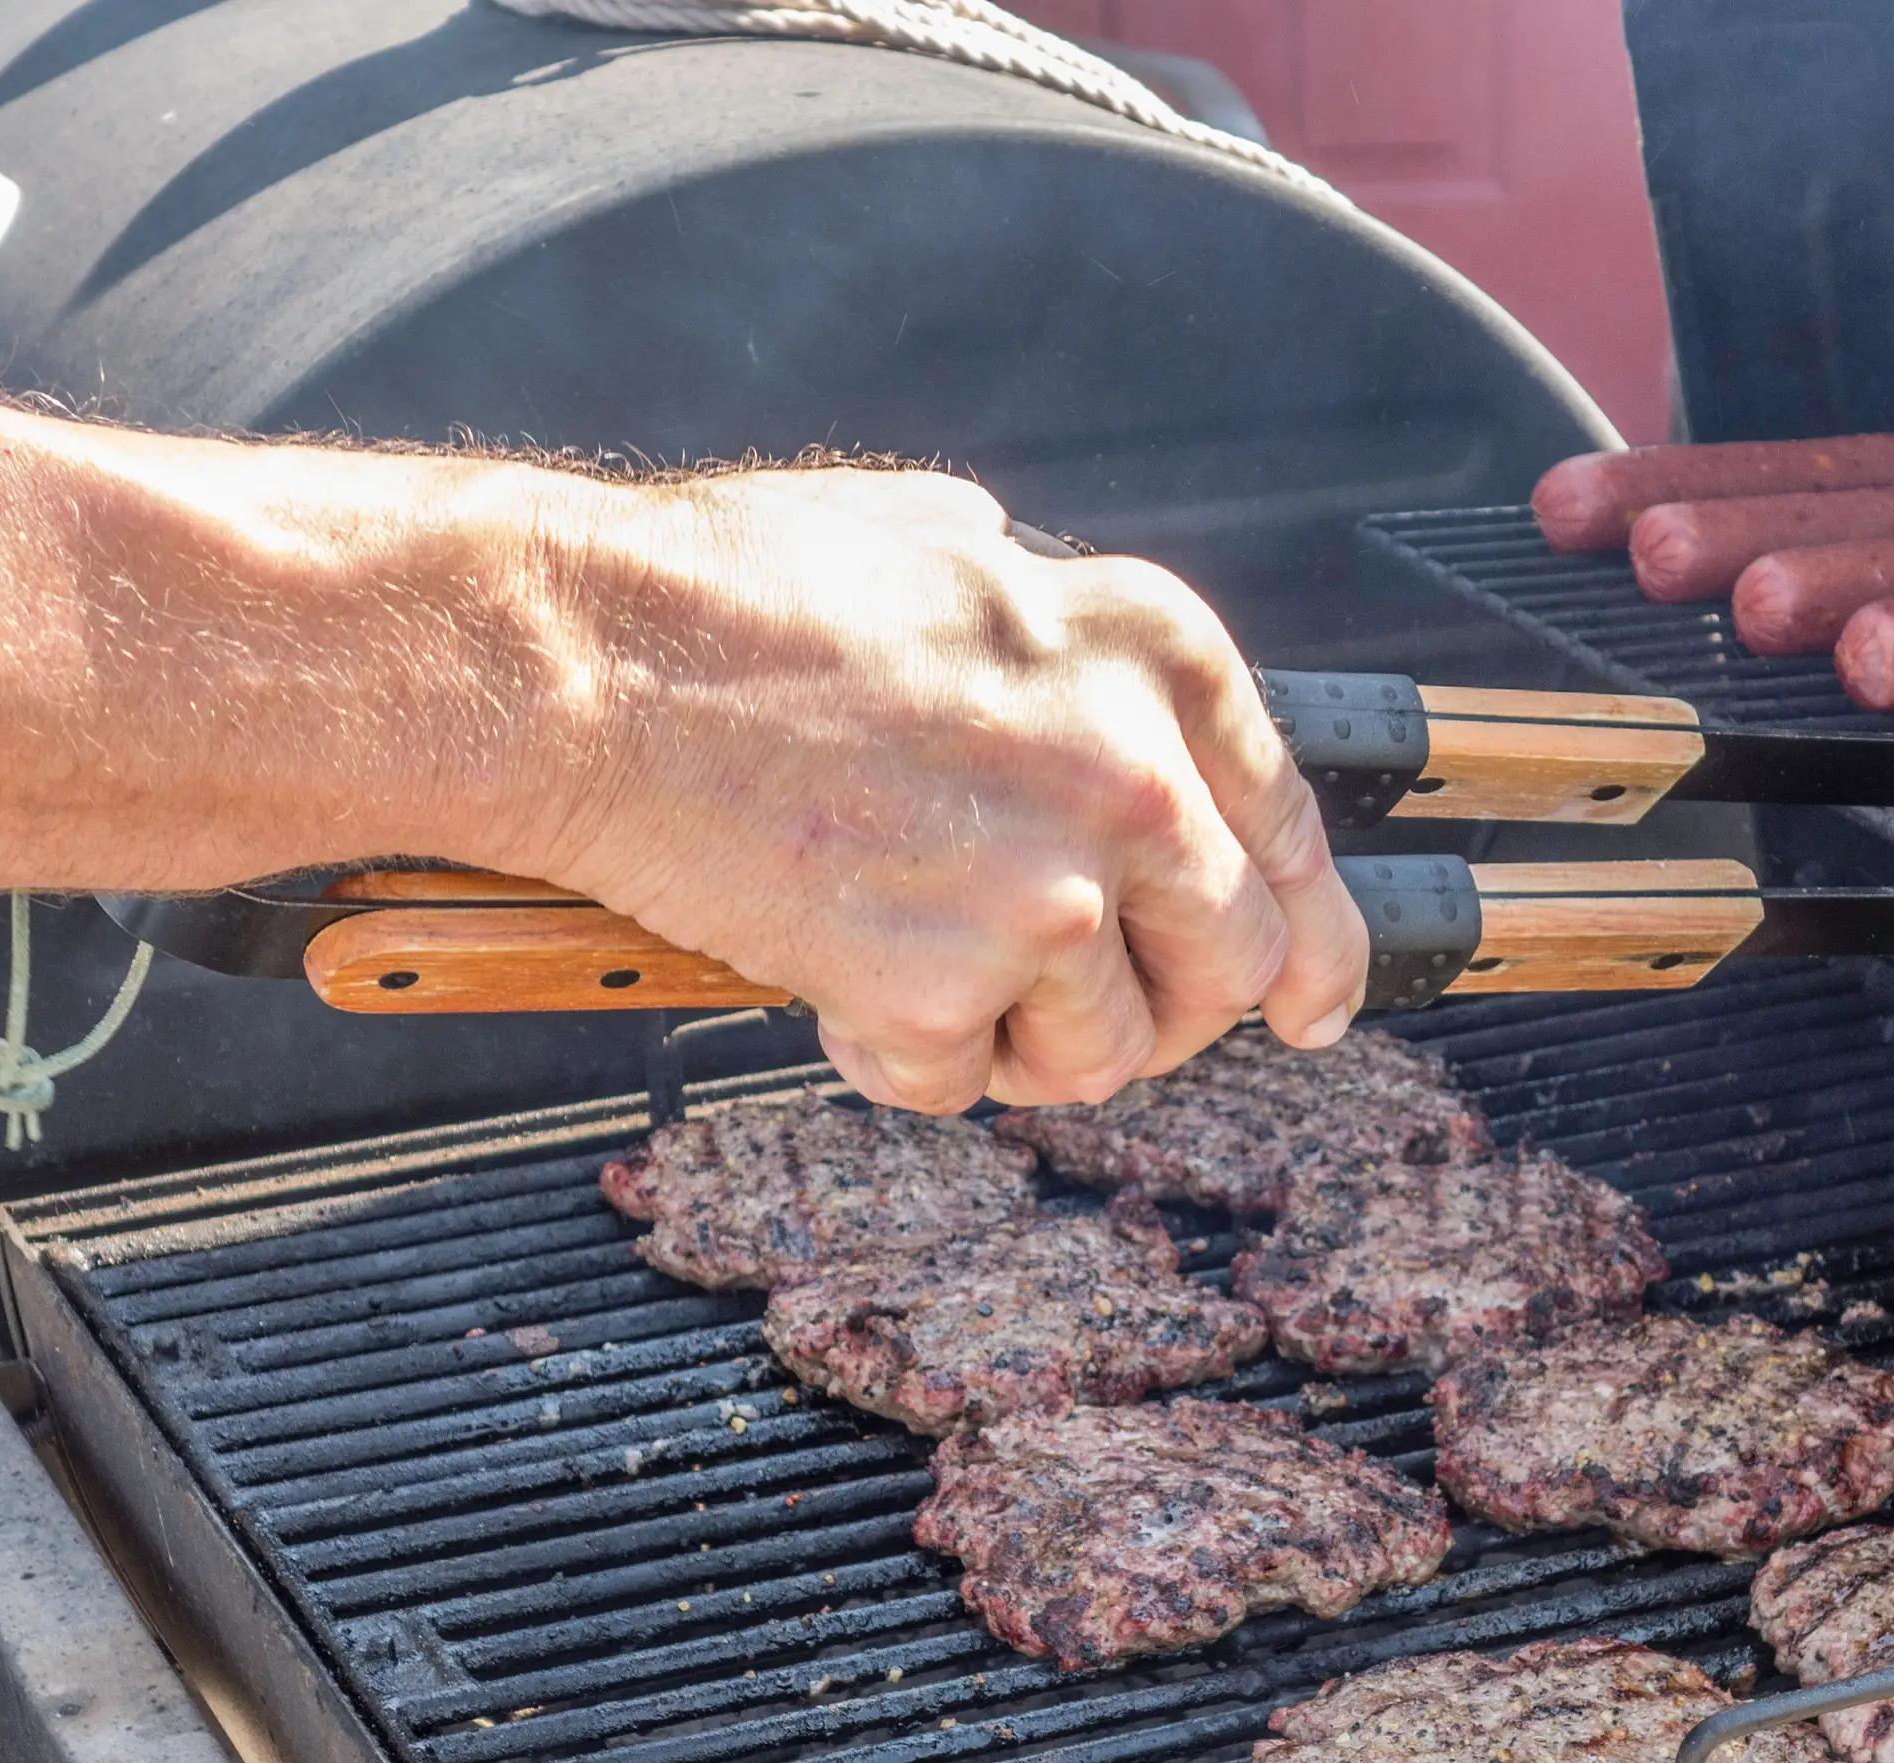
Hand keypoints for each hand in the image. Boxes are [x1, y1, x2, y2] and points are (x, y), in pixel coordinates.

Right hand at [525, 466, 1364, 1112]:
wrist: (585, 665)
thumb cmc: (729, 594)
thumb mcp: (943, 544)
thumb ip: (1049, 626)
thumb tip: (1077, 671)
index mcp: (1148, 653)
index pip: (1288, 824)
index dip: (1308, 929)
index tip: (1309, 995)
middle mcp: (1129, 775)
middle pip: (1234, 961)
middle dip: (1174, 1012)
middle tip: (1100, 1025)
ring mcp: (1044, 894)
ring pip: (1110, 1053)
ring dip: (1027, 1048)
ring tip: (931, 982)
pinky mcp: (938, 990)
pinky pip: (960, 1086)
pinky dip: (897, 1061)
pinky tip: (835, 982)